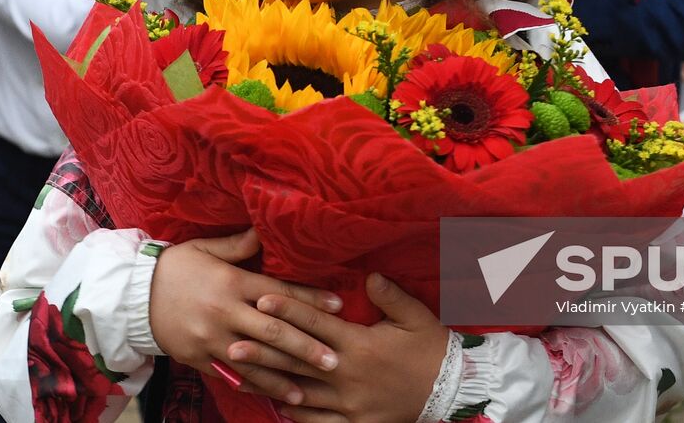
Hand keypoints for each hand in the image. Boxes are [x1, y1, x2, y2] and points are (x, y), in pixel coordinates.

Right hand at [148, 229, 344, 407]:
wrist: (130, 295)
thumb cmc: (174, 267)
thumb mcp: (203, 247)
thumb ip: (238, 245)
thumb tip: (266, 230)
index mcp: (231, 281)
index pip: (279, 291)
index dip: (310, 299)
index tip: (338, 307)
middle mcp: (225, 312)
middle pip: (274, 330)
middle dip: (306, 346)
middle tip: (335, 359)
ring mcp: (211, 338)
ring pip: (255, 360)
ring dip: (284, 375)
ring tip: (310, 389)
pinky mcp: (198, 358)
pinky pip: (230, 375)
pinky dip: (253, 385)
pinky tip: (272, 395)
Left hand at [250, 273, 448, 422]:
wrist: (452, 392)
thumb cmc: (432, 348)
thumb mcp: (416, 316)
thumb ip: (390, 295)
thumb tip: (368, 275)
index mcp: (359, 344)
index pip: (315, 323)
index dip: (287, 310)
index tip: (261, 299)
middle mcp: (347, 374)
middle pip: (297, 360)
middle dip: (263, 351)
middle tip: (232, 343)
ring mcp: (349, 404)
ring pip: (300, 393)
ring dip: (269, 383)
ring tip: (241, 377)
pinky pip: (318, 422)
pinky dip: (295, 415)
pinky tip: (276, 406)